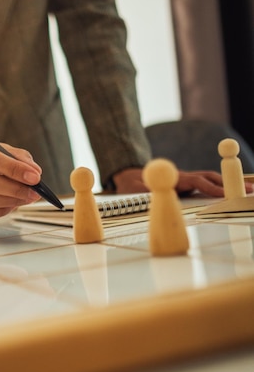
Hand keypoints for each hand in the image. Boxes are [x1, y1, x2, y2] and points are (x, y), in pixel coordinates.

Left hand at [112, 167, 252, 196]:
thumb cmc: (132, 184)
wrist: (128, 176)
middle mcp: (184, 177)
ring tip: (250, 190)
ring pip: (212, 180)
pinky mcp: (189, 184)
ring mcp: (188, 180)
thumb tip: (155, 188)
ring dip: (229, 184)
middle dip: (230, 183)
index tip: (225, 195)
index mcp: (175, 178)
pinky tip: (235, 191)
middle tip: (250, 190)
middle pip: (210, 178)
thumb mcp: (136, 188)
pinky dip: (222, 186)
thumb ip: (146, 188)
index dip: (211, 188)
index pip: (197, 182)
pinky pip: (208, 184)